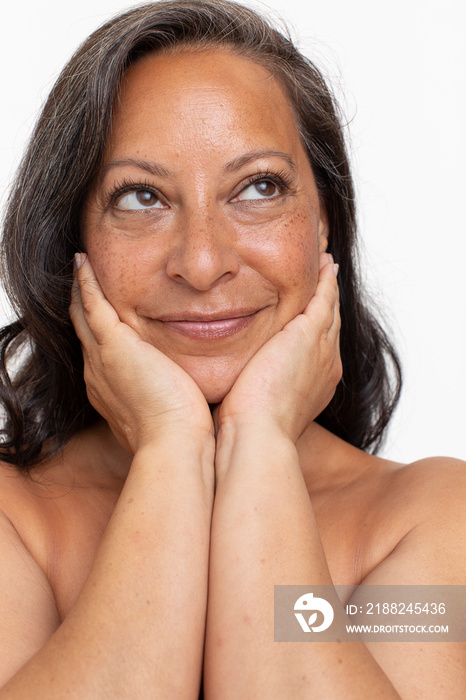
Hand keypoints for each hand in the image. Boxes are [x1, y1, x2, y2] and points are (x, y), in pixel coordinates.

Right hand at [69, 254, 213, 452]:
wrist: (175, 443)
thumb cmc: (180, 433)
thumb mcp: (166, 411)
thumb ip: (167, 396)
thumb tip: (186, 390)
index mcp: (110, 389)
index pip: (98, 351)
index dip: (97, 331)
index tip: (103, 314)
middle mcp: (97, 374)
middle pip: (84, 331)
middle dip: (83, 306)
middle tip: (84, 282)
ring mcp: (101, 360)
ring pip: (83, 315)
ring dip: (82, 289)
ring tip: (81, 266)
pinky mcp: (113, 346)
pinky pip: (92, 305)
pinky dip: (87, 283)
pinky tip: (84, 263)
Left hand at [215, 253, 341, 442]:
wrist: (255, 435)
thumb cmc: (245, 430)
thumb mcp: (253, 405)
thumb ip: (250, 387)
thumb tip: (230, 384)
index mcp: (315, 384)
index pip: (318, 346)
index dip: (315, 325)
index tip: (309, 312)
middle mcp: (326, 365)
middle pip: (330, 324)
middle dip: (327, 301)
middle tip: (325, 277)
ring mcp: (322, 349)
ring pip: (330, 307)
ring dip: (328, 284)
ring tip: (325, 263)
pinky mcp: (310, 334)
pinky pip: (324, 297)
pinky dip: (325, 279)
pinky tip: (322, 262)